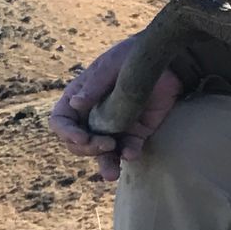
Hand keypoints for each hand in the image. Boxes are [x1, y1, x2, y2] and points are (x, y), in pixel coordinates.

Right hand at [48, 38, 183, 181]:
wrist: (169, 61)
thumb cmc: (133, 56)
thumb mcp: (111, 66)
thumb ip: (94, 86)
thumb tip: (75, 104)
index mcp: (78, 98)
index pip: (61, 121)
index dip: (66, 133)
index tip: (81, 137)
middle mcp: (92, 115)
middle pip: (78, 142)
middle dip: (88, 148)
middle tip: (106, 144)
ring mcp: (114, 126)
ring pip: (102, 152)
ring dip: (104, 162)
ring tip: (111, 173)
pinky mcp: (136, 132)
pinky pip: (128, 148)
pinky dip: (128, 154)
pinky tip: (131, 154)